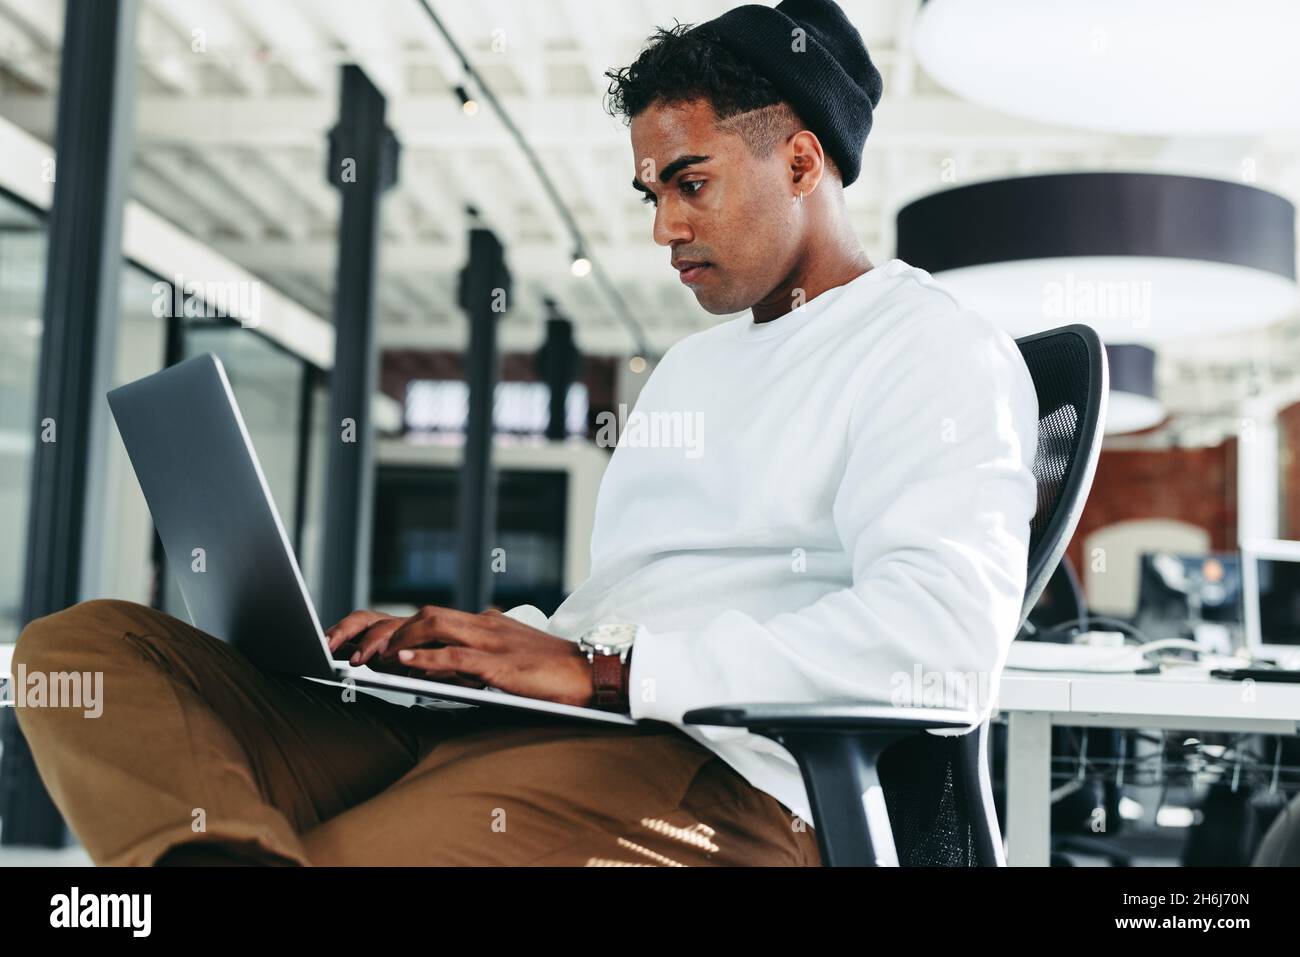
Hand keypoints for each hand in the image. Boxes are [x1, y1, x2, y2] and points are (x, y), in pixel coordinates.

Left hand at [371, 605, 595, 706]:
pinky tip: (404, 663)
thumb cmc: (554, 670)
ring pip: (435, 626)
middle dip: (391, 632)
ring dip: (400, 641)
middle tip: (367, 654)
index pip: (436, 617)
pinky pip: (455, 656)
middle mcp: (487, 625)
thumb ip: (485, 651)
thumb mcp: (514, 654)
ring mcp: (493, 642)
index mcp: (489, 624)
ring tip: (376, 659)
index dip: (402, 630)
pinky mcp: (500, 664)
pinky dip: (424, 658)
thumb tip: (451, 662)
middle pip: (428, 615)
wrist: (591, 672)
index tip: (378, 648)